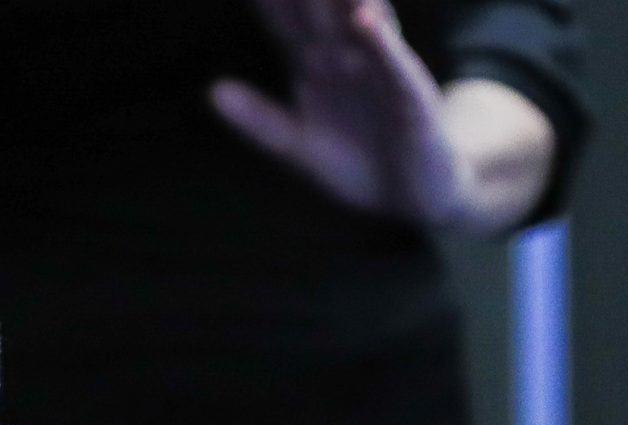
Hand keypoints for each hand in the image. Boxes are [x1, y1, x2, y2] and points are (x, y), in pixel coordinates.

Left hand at [212, 0, 550, 233]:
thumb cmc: (358, 164)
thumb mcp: (299, 147)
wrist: (414, 200)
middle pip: (316, 6)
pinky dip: (383, 44)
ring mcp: (379, 70)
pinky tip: (365, 21)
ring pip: (357, 21)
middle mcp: (346, 55)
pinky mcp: (412, 98)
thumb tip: (213, 91)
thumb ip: (260, 119)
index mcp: (313, 63)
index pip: (281, 17)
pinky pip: (396, 65)